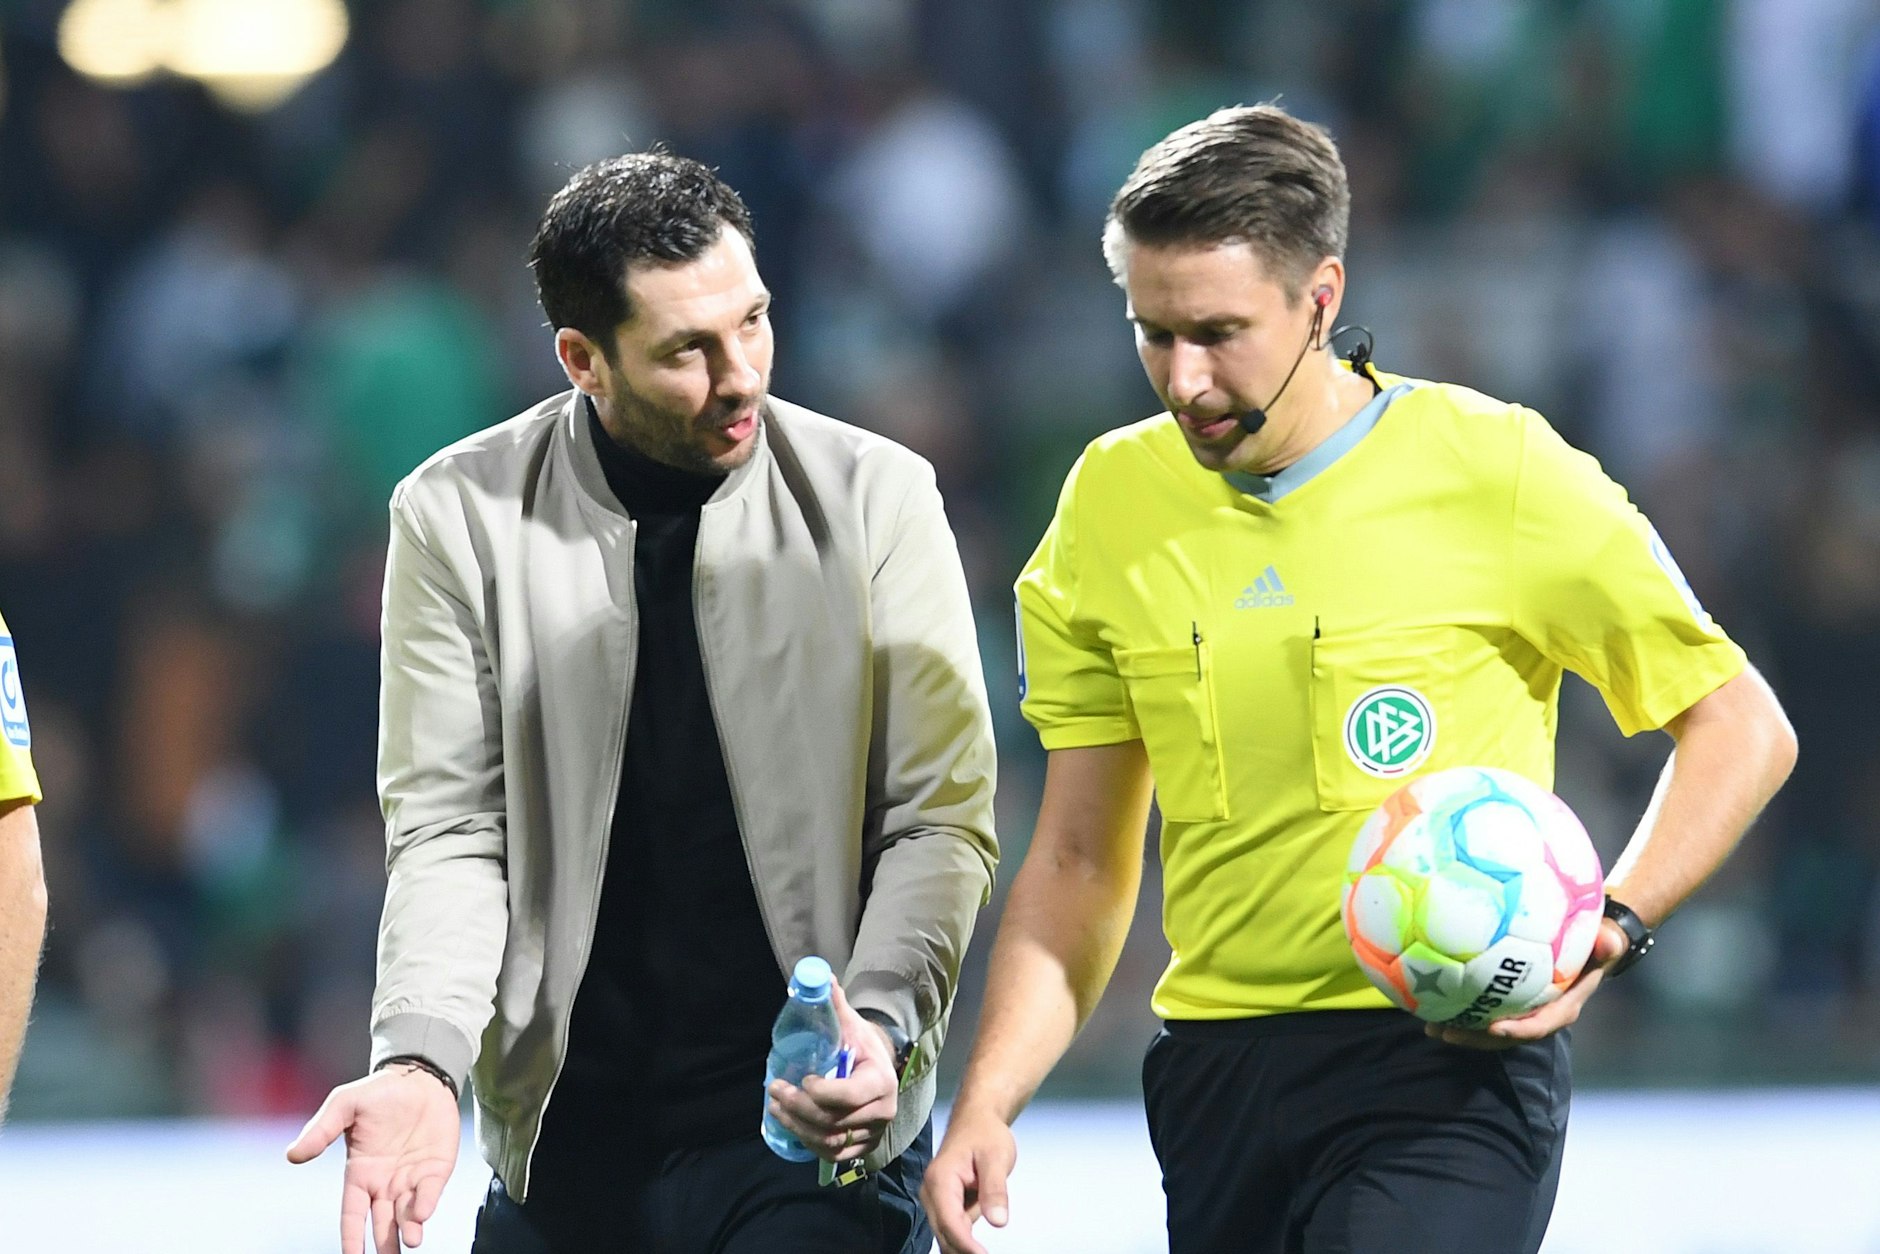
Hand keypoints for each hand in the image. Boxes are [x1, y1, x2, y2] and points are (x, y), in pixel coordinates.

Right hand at [286, 1064, 462, 1253]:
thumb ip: (320, 1130)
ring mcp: (411, 1177)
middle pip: (382, 1222)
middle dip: (384, 1244)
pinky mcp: (436, 1168)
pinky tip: (422, 1213)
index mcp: (360, 1174)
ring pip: (407, 1213)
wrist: (418, 1075)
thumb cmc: (378, 1091)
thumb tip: (293, 1155)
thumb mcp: (343, 1105)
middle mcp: (385, 1183)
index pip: (352, 1214)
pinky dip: (426, 1203)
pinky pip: (429, 1191)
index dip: (351, 1236)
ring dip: (407, 1229)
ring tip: (409, 1242)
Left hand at [766, 978, 899, 1162]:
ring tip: (775, 1107)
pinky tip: (791, 1126)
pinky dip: (809, 1143)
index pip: (848, 1095)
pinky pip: (833, 1154)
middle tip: (775, 1090)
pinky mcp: (863, 1148)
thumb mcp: (853, 1024)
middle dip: (798, 1107)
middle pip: (833, 1120)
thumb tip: (819, 975)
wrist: (880, 1069)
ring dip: (797, 1126)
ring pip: (829, 1140)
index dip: (821, 1091)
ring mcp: (873, 1134)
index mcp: (882, 1082)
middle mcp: (883, 1112)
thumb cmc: (863, 1045)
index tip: (802, 1078)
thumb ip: (835, 1005)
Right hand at [922, 1106, 1016, 1253]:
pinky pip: (952, 1230)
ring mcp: (936, 1200)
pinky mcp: (945, 1205)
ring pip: (946, 1235)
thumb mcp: (997, 1157)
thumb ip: (995, 1189)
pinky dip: (963, 1243)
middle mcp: (931, 1192)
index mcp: (940, 1179)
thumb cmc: (985, 1134)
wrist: (977, 1120)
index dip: (966, 1244)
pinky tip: (976, 1251)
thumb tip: (997, 1221)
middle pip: (944, 1233)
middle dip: (963, 1251)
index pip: (950, 1221)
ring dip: (962, 1249)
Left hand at [1426, 918, 1629, 1050]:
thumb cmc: (1597, 945)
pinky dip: (1461, 1009)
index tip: (1493, 1027)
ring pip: (1490, 1028)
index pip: (1540, 1025)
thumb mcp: (1607, 943)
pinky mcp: (1510, 1002)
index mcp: (1564, 1007)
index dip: (1517, 1030)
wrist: (1591, 948)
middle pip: (1506, 1035)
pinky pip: (1484, 1009)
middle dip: (1477, 1038)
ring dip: (1462, 1029)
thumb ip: (1608, 945)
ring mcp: (1523, 1010)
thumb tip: (1609, 942)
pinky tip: (1432, 1002)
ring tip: (1431, 1026)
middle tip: (1446, 1032)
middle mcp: (1541, 1015)